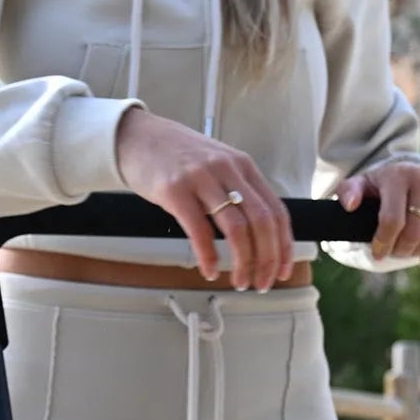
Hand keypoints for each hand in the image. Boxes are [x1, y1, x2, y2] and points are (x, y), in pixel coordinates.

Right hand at [116, 108, 293, 290]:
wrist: (136, 136)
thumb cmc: (177, 156)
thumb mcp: (218, 164)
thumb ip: (238, 190)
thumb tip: (259, 234)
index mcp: (244, 166)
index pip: (276, 211)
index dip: (283, 246)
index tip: (282, 270)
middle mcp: (227, 170)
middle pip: (261, 223)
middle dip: (266, 260)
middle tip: (261, 283)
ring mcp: (201, 178)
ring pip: (237, 229)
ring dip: (242, 263)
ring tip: (239, 281)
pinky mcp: (175, 190)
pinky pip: (199, 230)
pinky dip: (208, 256)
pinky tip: (209, 270)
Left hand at [336, 161, 419, 265]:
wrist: (406, 175)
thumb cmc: (379, 187)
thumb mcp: (359, 187)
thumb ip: (348, 193)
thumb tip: (351, 205)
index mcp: (397, 175)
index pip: (392, 221)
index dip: (384, 243)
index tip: (377, 253)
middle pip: (413, 233)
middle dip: (399, 250)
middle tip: (392, 252)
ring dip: (417, 252)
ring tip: (406, 251)